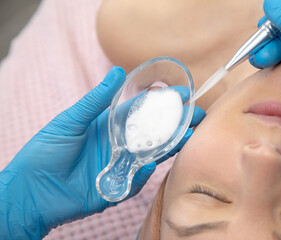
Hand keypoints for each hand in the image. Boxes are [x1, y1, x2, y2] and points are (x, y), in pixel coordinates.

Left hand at [0, 66, 205, 238]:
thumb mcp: (71, 120)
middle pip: (154, 131)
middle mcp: (120, 143)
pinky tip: (152, 164)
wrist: (31, 191)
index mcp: (110, 124)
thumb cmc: (46, 151)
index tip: (182, 94)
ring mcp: (121, 164)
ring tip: (190, 136)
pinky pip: (138, 178)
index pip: (143, 110)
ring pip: (152, 153)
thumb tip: (117, 72)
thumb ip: (96, 100)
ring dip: (171, 145)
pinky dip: (146, 171)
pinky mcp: (119, 185)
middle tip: (197, 115)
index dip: (162, 102)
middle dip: (176, 123)